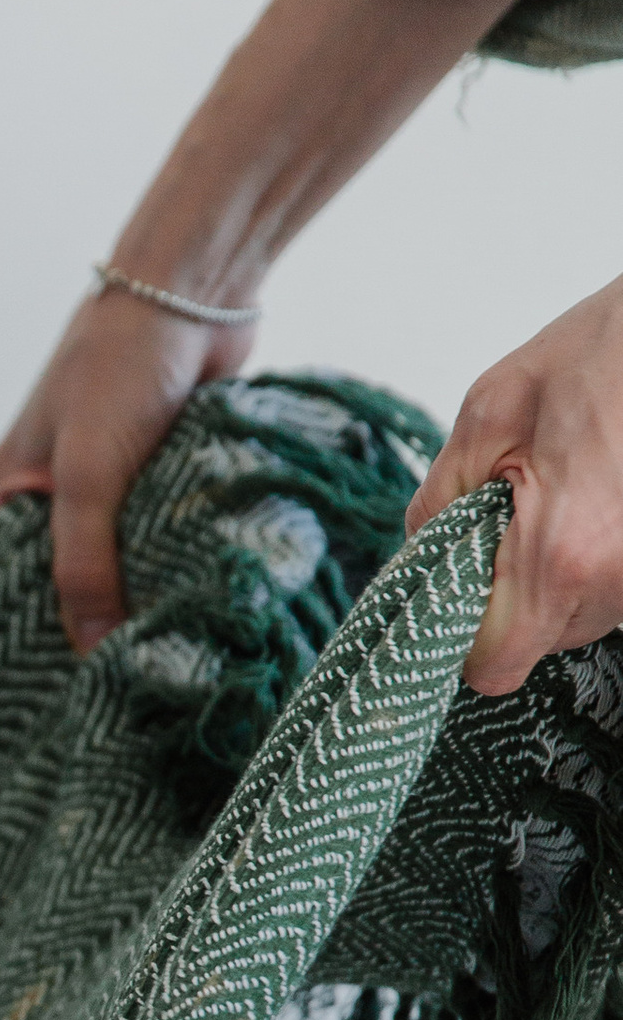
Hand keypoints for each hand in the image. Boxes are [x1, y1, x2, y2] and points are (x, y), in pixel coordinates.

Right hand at [0, 287, 254, 655]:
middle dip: (116, 607)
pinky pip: (173, 524)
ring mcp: (112, 477)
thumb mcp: (88, 476)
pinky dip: (190, 543)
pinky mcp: (164, 466)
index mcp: (10, 492)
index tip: (99, 679)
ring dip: (160, 575)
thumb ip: (85, 566)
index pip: (28, 583)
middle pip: (84, 572)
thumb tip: (91, 654)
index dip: (60, 628)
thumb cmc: (119, 369)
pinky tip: (212, 578)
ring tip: (188, 631)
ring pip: (134, 551)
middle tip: (151, 666)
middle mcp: (55, 489)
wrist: (192, 289)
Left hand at [407, 267, 622, 696]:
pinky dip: (591, 560)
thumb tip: (417, 559)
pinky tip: (594, 501)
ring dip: (554, 574)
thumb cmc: (600, 356)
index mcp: (562, 553)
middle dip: (509, 592)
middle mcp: (616, 584)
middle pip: (536, 642)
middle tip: (511, 515)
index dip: (461, 639)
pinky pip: (610, 591)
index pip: (494, 663)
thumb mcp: (490, 415)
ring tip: (564, 495)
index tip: (452, 596)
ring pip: (577, 618)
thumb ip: (440, 502)